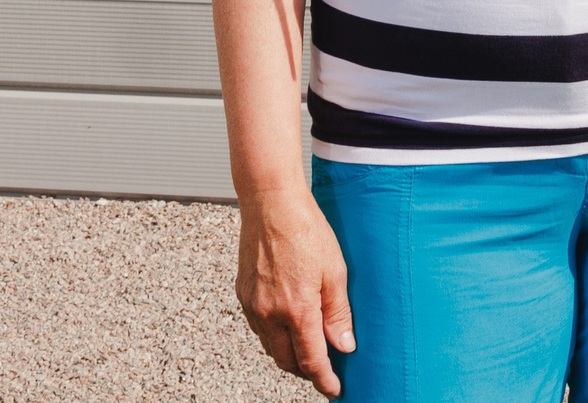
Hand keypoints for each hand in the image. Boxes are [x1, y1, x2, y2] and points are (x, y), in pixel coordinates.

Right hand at [236, 190, 355, 395]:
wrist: (270, 203)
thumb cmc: (306, 230)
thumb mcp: (335, 271)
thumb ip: (338, 313)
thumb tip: (344, 346)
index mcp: (297, 310)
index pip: (311, 360)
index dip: (324, 380)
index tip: (334, 390)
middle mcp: (270, 313)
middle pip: (287, 361)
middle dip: (306, 371)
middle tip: (325, 369)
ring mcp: (253, 305)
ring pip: (271, 347)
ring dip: (289, 353)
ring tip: (309, 346)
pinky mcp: (242, 294)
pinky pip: (259, 328)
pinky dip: (274, 335)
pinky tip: (288, 324)